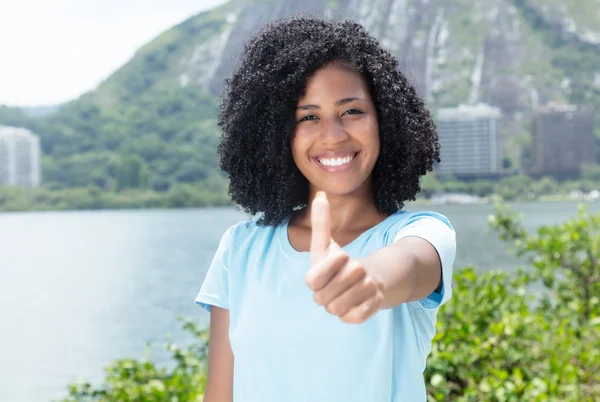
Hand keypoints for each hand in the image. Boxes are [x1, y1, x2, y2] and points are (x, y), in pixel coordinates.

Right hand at [305, 192, 383, 323]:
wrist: (355, 282)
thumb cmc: (338, 262)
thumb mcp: (328, 242)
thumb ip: (321, 222)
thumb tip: (319, 196)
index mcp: (313, 279)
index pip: (313, 279)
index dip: (330, 266)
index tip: (344, 253)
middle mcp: (322, 297)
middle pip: (338, 287)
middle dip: (353, 273)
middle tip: (360, 266)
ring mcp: (337, 309)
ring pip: (352, 300)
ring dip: (364, 286)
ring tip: (367, 278)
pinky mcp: (352, 318)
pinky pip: (360, 315)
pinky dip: (370, 301)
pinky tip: (373, 292)